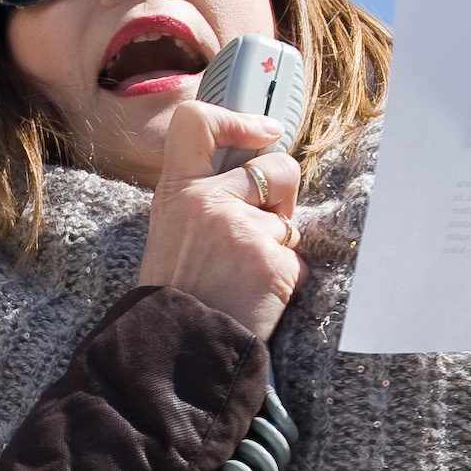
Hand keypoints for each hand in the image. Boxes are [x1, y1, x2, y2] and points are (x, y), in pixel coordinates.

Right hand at [134, 103, 303, 337]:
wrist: (176, 351)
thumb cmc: (178, 292)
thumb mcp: (172, 229)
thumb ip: (204, 195)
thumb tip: (257, 171)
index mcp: (177, 190)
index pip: (197, 122)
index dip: (236, 119)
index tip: (262, 132)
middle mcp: (207, 201)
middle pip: (277, 166)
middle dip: (284, 195)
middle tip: (263, 229)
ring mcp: (241, 230)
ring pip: (291, 219)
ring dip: (281, 245)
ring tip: (246, 275)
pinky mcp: (271, 262)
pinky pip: (298, 260)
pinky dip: (286, 281)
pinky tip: (257, 297)